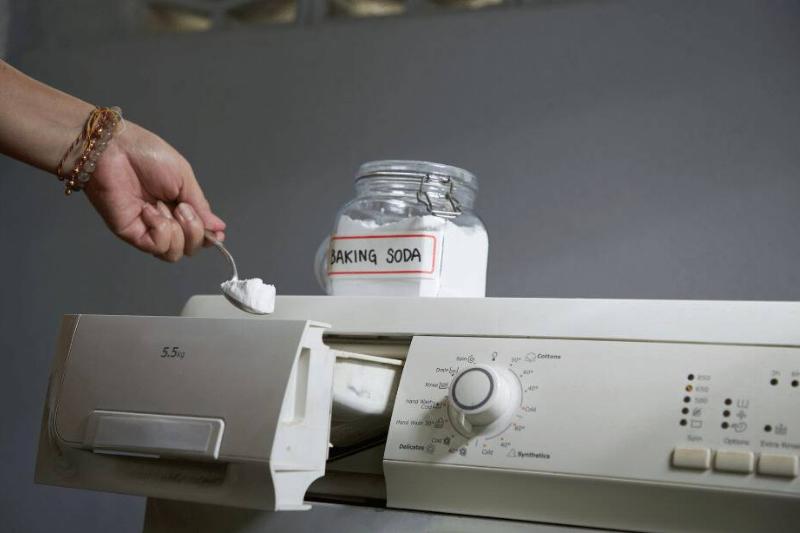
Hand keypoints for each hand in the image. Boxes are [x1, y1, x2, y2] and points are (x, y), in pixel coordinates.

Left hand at [85, 121, 225, 261]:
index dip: (210, 237)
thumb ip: (201, 206)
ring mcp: (148, 230)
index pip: (199, 236)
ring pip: (174, 254)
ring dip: (179, 231)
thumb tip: (218, 228)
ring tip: (166, 207)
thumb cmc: (148, 155)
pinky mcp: (132, 234)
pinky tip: (150, 211)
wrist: (116, 150)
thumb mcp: (184, 178)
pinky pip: (157, 246)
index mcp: (180, 208)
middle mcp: (166, 223)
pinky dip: (161, 230)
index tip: (215, 232)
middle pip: (191, 249)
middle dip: (195, 231)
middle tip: (183, 208)